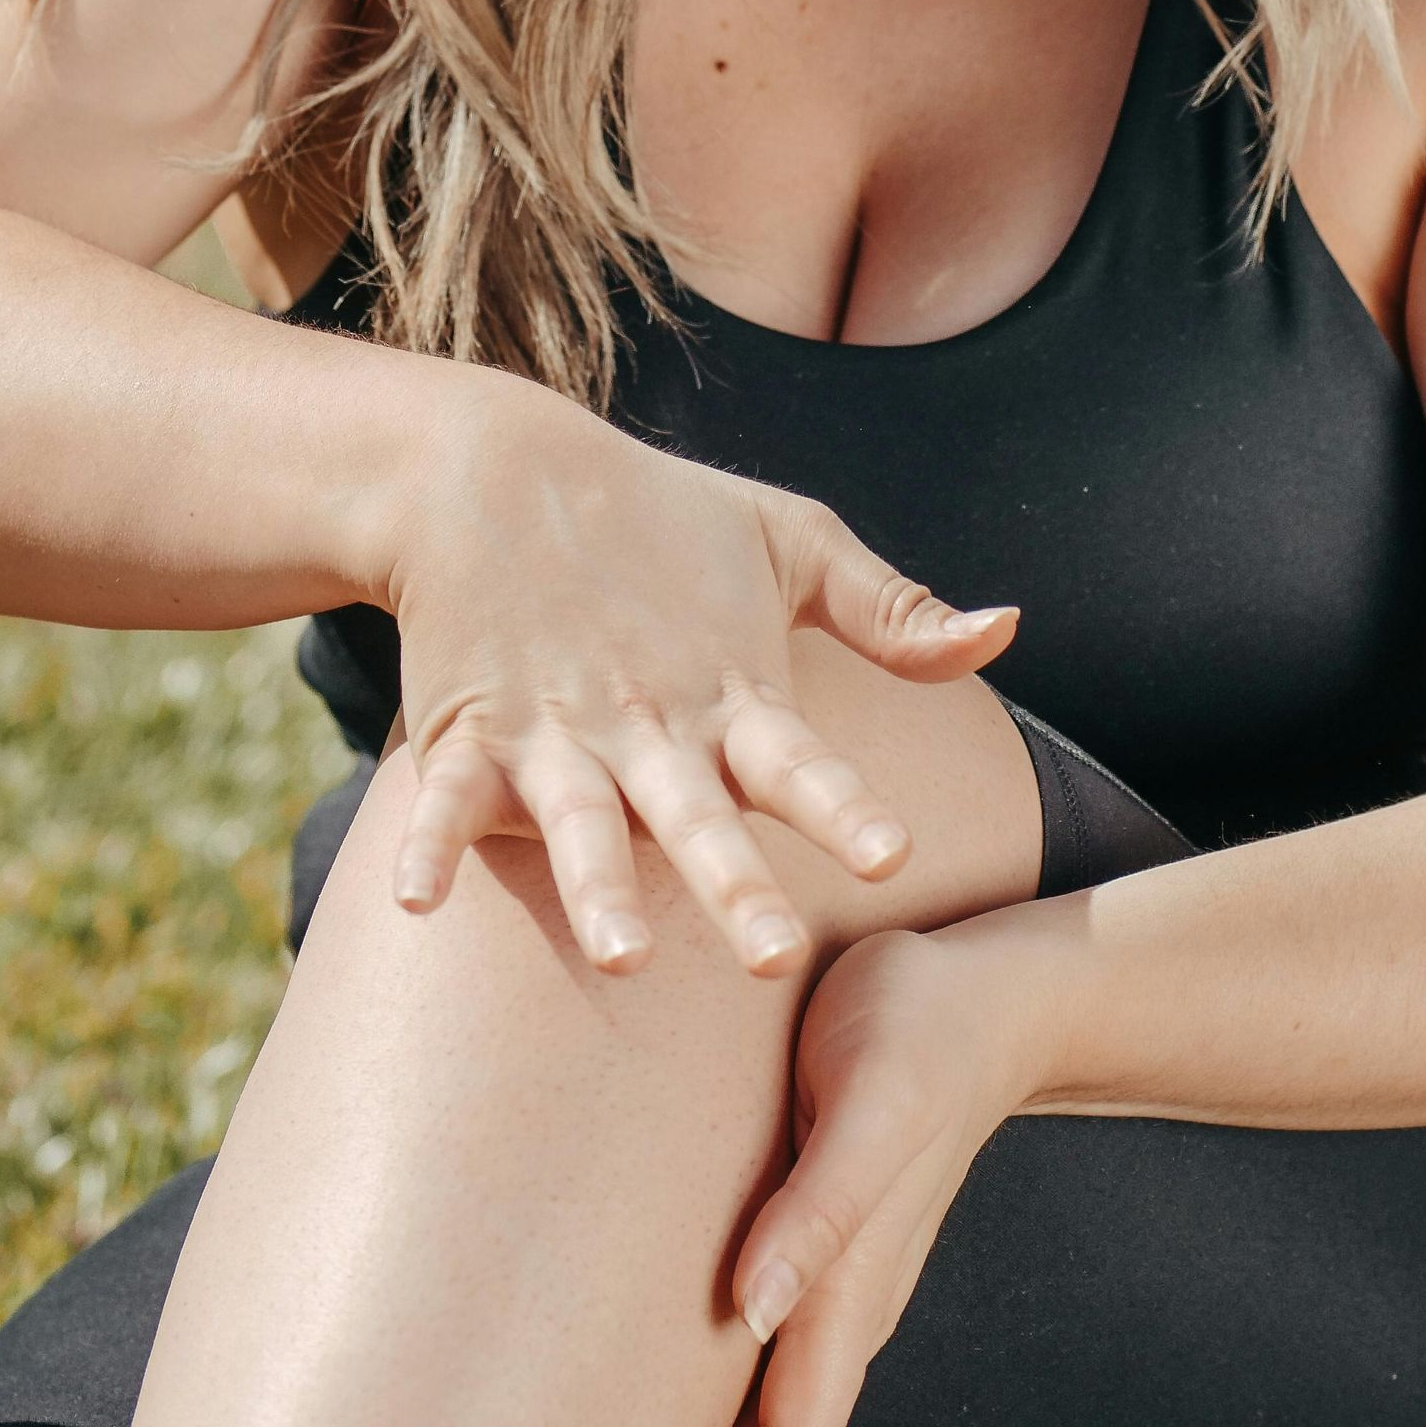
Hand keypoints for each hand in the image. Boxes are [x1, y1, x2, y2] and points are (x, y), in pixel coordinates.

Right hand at [375, 365, 1019, 974]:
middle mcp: (647, 722)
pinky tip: (418, 899)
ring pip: (579, 821)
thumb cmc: (661, 514)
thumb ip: (893, 609)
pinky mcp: (470, 729)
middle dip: (734, 887)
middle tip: (774, 959)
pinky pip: (446, 796)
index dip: (844, 808)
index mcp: (730, 689)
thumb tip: (1008, 631)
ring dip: (598, 886)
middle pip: (696, 817)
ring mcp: (555, 729)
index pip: (799, 760)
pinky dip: (430, 844)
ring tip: (624, 956)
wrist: (498, 466)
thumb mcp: (791, 538)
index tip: (894, 857)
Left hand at [643, 915, 1037, 1426]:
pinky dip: (721, 1395)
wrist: (991, 989)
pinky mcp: (826, 1231)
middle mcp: (847, 1300)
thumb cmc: (917, 1025)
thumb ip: (820, 1204)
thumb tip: (752, 1309)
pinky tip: (667, 1381)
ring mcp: (841, 1273)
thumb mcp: (869, 1096)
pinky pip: (773, 1348)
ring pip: (774, 1408)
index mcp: (853, 1286)